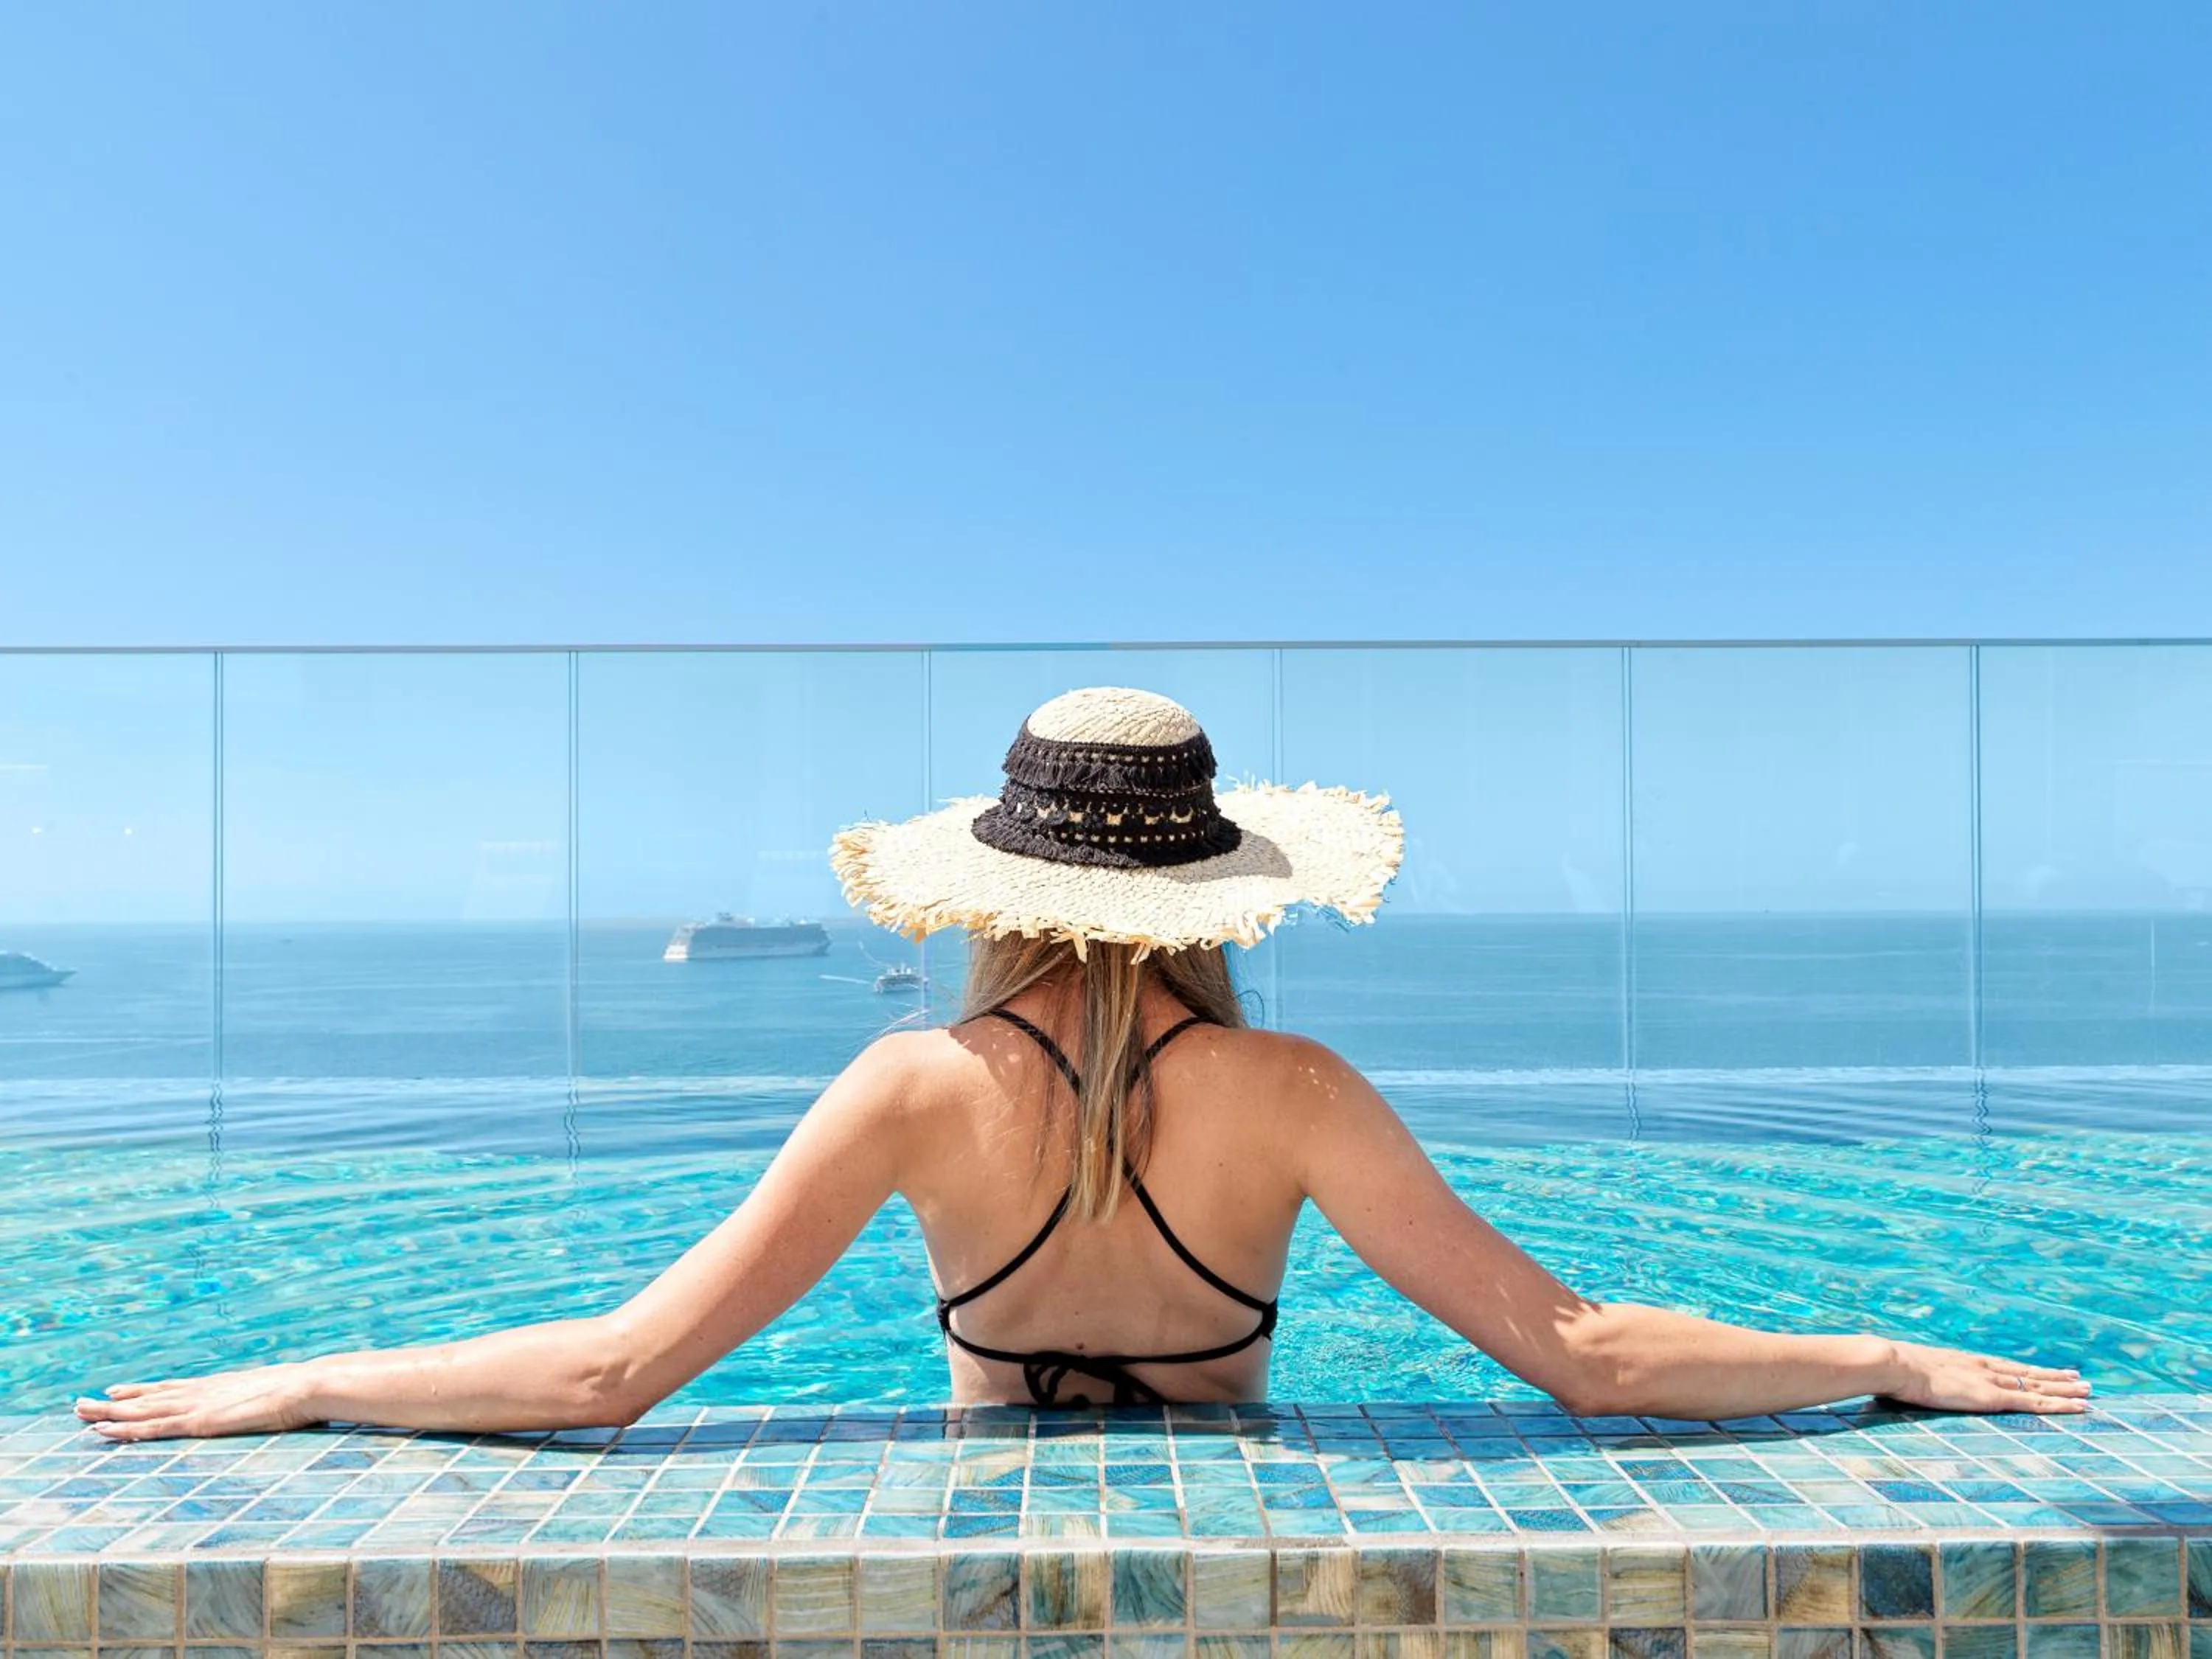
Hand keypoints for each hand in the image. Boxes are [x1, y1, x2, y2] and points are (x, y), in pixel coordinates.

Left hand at [75, 1363, 323, 1441]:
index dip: (142, 1391)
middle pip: (148, 1397)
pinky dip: (127, 1430)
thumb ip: (269, 1402)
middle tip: (80, 1402)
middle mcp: (202, 1393)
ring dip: (108, 1414)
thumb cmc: (305, 1393)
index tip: (117, 1391)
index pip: (171, 1388)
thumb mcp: (281, 1397)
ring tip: (79, 1412)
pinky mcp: (200, 1422)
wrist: (310, 1386)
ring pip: (142, 1411)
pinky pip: (154, 1428)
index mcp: (220, 1388)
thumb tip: (280, 1405)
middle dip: (113, 1403)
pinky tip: (105, 1432)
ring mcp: (199, 1406)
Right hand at [1875, 1341, 2090, 1413]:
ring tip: (2088, 1391)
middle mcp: (1983, 1367)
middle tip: (2079, 1379)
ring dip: (2065, 1389)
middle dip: (2054, 1377)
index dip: (2025, 1370)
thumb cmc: (1892, 1371)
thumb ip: (1917, 1382)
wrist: (1894, 1364)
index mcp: (1963, 1362)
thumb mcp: (1909, 1375)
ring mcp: (1990, 1381)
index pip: (2004, 1367)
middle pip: (2027, 1372)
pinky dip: (2060, 1404)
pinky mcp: (1993, 1397)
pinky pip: (2034, 1400)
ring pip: (2038, 1384)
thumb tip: (1904, 1389)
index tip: (2041, 1370)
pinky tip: (2079, 1406)